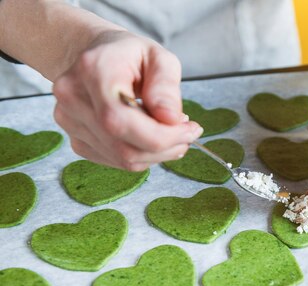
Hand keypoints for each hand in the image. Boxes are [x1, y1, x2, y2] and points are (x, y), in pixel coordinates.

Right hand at [52, 31, 202, 170]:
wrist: (97, 55)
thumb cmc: (130, 55)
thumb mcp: (159, 58)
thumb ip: (166, 87)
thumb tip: (171, 120)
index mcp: (93, 70)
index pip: (122, 120)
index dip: (163, 135)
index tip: (191, 129)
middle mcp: (73, 97)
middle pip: (124, 146)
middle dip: (166, 147)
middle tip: (187, 133)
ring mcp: (69, 121)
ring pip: (123, 159)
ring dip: (157, 153)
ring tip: (171, 132)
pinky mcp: (76, 139)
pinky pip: (117, 161)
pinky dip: (142, 155)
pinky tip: (151, 137)